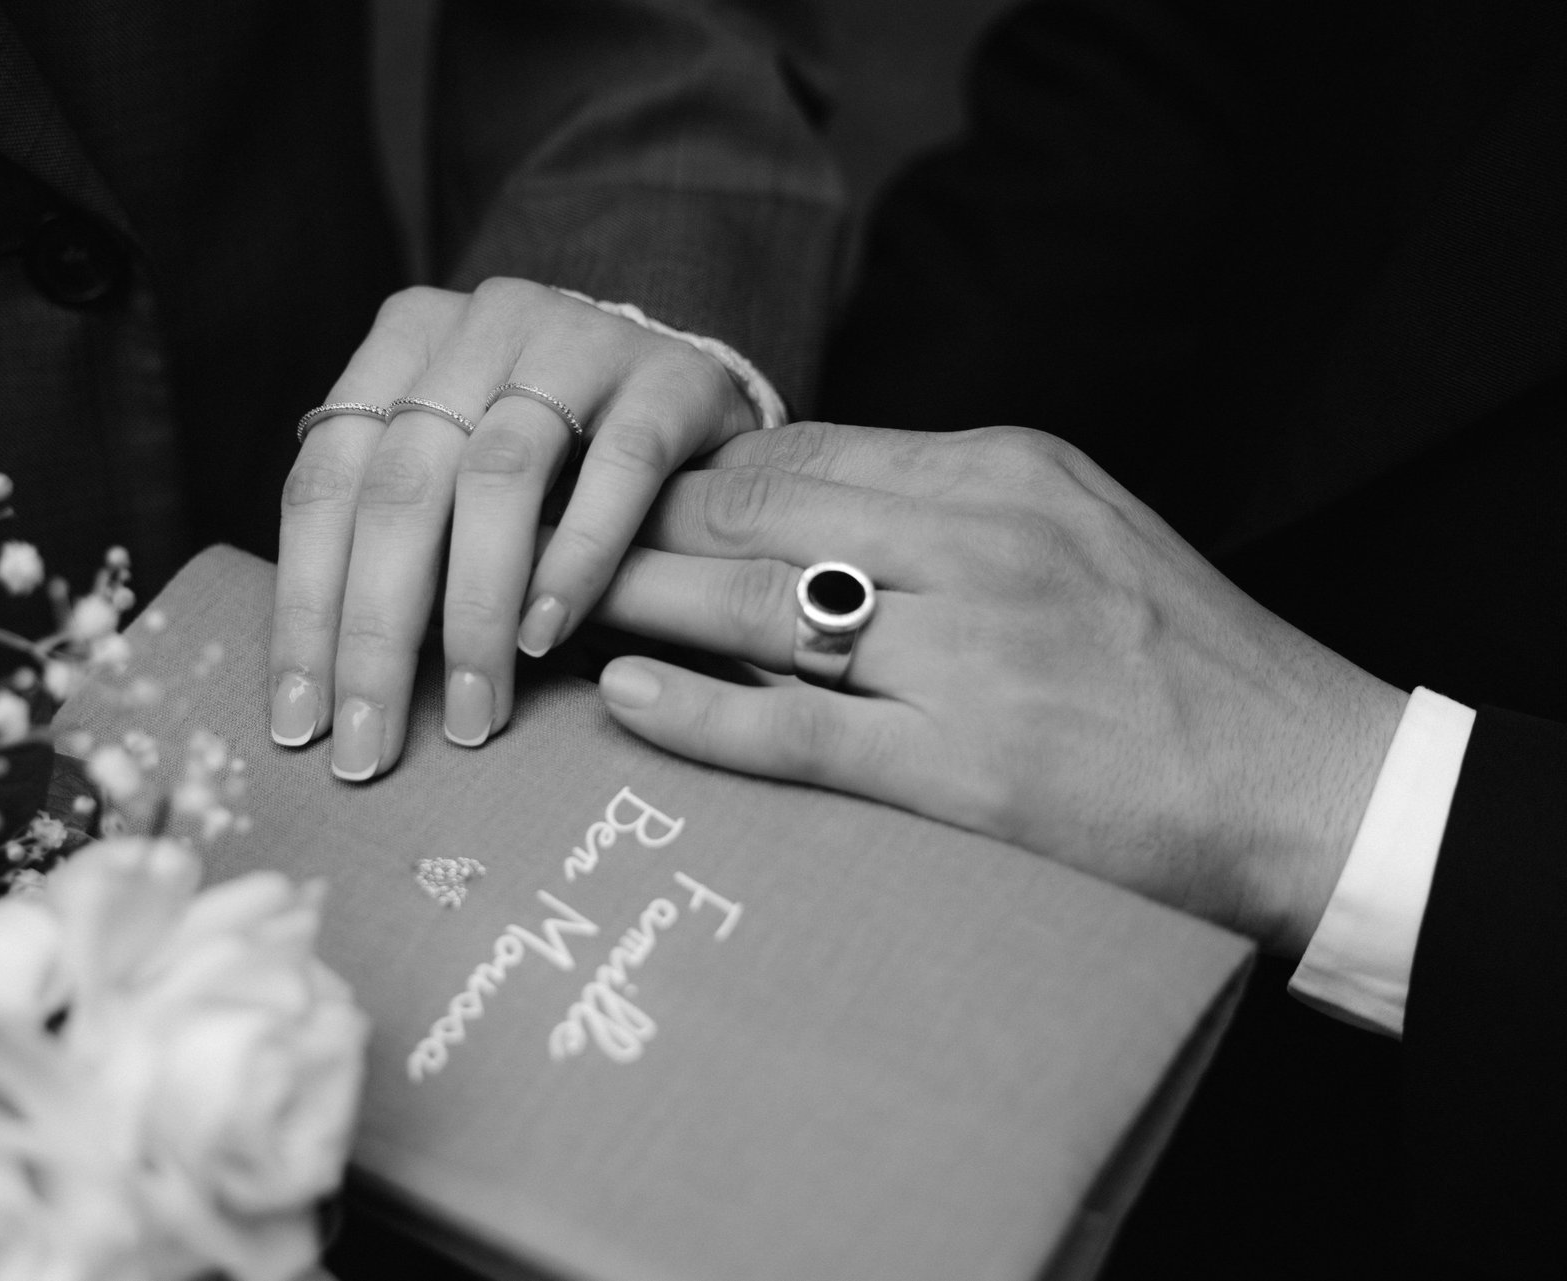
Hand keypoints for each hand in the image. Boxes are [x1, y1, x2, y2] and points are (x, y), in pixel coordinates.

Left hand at [270, 278, 754, 780]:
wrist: (696, 396)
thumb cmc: (557, 466)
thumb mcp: (458, 477)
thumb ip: (401, 543)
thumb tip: (330, 688)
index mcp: (402, 343)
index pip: (323, 485)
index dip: (303, 611)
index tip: (299, 722)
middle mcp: (479, 326)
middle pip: (399, 489)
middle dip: (375, 635)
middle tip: (373, 746)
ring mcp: (577, 339)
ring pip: (498, 478)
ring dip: (474, 612)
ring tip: (471, 712)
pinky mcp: (670, 376)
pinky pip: (617, 470)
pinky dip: (575, 560)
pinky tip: (547, 635)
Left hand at [590, 423, 1408, 953]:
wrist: (1303, 779)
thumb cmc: (1181, 657)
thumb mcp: (1074, 526)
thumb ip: (947, 506)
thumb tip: (806, 503)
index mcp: (1003, 473)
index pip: (800, 452)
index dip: (690, 475)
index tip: (622, 498)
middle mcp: (978, 546)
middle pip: (755, 514)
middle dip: (636, 526)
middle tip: (546, 544)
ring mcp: (969, 657)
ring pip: (756, 608)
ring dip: (639, 605)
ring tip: (551, 610)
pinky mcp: (964, 768)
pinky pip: (799, 729)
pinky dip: (701, 713)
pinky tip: (629, 701)